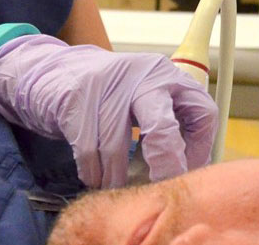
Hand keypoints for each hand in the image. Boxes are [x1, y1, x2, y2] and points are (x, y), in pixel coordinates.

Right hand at [0, 34, 217, 187]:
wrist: (57, 70)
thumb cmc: (111, 95)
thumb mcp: (147, 99)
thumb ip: (169, 126)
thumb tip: (187, 172)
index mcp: (169, 76)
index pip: (201, 111)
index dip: (199, 149)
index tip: (185, 173)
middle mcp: (144, 75)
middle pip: (163, 129)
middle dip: (162, 166)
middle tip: (158, 188)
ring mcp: (109, 84)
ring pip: (117, 146)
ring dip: (116, 177)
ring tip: (118, 188)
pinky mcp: (78, 96)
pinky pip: (88, 149)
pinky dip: (93, 172)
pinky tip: (95, 176)